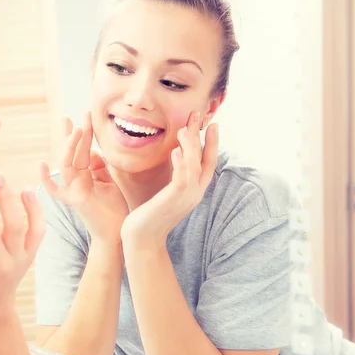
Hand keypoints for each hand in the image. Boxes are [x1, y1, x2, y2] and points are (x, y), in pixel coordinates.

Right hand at [40, 112, 128, 243]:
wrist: (119, 233)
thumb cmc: (114, 211)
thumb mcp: (108, 183)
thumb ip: (99, 168)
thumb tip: (93, 151)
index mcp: (85, 176)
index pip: (81, 150)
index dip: (81, 134)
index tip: (82, 117)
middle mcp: (75, 181)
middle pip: (73, 153)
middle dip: (77, 133)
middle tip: (84, 114)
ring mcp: (73, 190)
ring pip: (68, 163)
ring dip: (72, 146)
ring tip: (79, 129)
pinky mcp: (75, 200)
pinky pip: (56, 190)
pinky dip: (47, 179)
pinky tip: (42, 164)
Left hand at [121, 113, 218, 244]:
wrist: (142, 239)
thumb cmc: (149, 216)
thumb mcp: (165, 193)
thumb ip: (173, 177)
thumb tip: (175, 158)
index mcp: (193, 191)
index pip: (208, 163)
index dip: (212, 143)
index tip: (211, 124)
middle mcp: (195, 193)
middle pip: (205, 160)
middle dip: (203, 137)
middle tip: (199, 115)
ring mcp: (186, 197)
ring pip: (194, 166)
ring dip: (190, 146)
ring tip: (185, 128)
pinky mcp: (174, 200)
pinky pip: (182, 178)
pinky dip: (180, 162)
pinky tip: (174, 149)